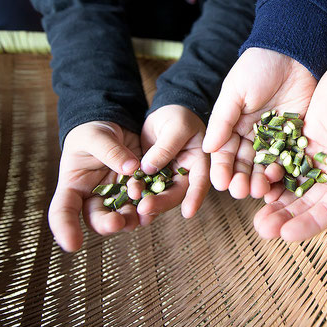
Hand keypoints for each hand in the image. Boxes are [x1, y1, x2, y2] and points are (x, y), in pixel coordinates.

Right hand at [48, 121, 141, 251]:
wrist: (114, 125)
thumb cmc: (94, 130)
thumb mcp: (96, 135)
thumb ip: (110, 151)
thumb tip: (130, 168)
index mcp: (74, 185)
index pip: (62, 211)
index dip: (65, 229)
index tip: (73, 246)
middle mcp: (93, 197)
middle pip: (96, 219)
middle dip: (106, 224)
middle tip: (117, 222)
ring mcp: (116, 196)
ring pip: (121, 216)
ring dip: (130, 220)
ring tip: (140, 216)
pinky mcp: (136, 191)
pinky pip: (142, 204)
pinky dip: (148, 207)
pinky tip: (154, 207)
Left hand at [139, 104, 209, 218]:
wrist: (165, 113)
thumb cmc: (178, 116)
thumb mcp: (176, 126)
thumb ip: (166, 147)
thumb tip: (149, 169)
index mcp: (199, 162)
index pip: (200, 181)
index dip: (195, 197)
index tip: (188, 213)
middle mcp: (186, 174)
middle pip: (177, 193)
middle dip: (162, 203)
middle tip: (145, 208)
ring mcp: (169, 177)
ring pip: (160, 194)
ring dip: (148, 202)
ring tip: (134, 208)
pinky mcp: (153, 177)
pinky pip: (146, 188)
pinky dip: (137, 194)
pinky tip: (127, 201)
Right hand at [202, 48, 316, 198]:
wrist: (293, 51)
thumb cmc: (258, 66)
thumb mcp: (235, 91)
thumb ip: (222, 119)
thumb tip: (207, 147)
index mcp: (234, 124)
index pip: (225, 152)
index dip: (222, 168)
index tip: (221, 183)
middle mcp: (254, 134)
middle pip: (246, 163)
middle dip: (242, 179)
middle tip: (241, 192)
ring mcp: (276, 136)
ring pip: (267, 164)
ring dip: (262, 179)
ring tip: (261, 190)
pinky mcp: (297, 134)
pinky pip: (290, 156)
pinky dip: (286, 170)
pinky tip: (281, 182)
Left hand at [254, 56, 326, 240]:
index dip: (307, 225)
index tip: (285, 235)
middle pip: (306, 202)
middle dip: (285, 216)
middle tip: (261, 228)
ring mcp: (317, 156)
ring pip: (292, 184)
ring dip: (275, 199)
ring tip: (256, 211)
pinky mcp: (303, 138)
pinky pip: (284, 160)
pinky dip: (272, 172)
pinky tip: (257, 181)